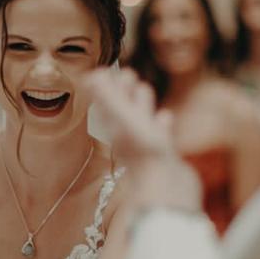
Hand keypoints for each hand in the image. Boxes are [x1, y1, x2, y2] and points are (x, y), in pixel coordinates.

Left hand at [84, 68, 203, 213]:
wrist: (168, 188)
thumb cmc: (145, 153)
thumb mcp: (124, 118)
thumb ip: (108, 96)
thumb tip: (91, 75)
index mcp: (115, 125)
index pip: (107, 100)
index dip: (108, 84)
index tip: (109, 70)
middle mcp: (128, 135)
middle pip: (124, 108)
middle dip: (126, 91)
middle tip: (128, 75)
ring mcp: (147, 145)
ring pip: (142, 119)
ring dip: (143, 105)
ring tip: (144, 91)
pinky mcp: (164, 153)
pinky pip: (161, 134)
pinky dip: (161, 124)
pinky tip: (165, 118)